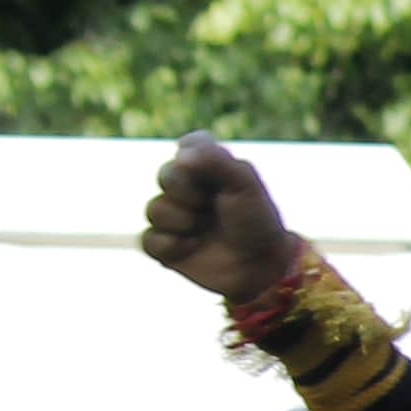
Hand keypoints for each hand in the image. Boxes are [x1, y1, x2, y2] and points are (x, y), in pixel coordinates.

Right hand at [142, 133, 300, 306]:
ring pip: (154, 210)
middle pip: (165, 175)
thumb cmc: (256, 221)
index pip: (189, 145)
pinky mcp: (164, 245)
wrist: (261, 266)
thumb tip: (180, 154)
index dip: (200, 160)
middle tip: (214, 207)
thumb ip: (215, 160)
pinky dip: (172, 246)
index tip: (221, 178)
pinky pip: (148, 240)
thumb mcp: (244, 184)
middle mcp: (187, 188)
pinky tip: (193, 248)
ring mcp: (174, 216)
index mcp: (208, 168)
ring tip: (207, 230)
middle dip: (190, 194)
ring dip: (185, 222)